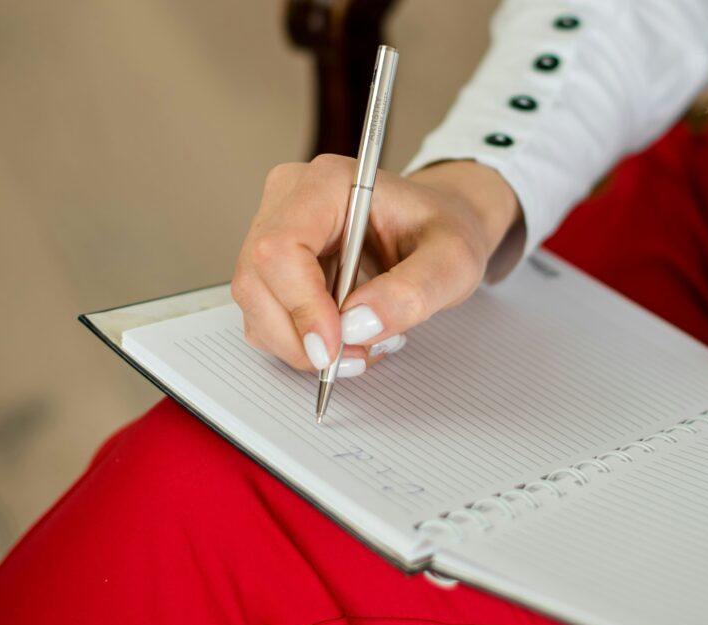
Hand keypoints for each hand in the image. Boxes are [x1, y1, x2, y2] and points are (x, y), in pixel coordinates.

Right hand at [233, 156, 518, 375]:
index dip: (301, 305)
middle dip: (300, 337)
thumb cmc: (441, 231)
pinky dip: (299, 342)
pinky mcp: (273, 265)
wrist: (436, 228)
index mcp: (328, 183)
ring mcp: (273, 229)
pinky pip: (264, 315)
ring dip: (301, 345)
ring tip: (361, 347)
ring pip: (255, 305)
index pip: (281, 247)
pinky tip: (342, 337)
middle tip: (356, 358)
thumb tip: (357, 325)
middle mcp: (289, 199)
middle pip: (256, 281)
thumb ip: (413, 291)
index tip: (334, 346)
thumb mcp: (452, 260)